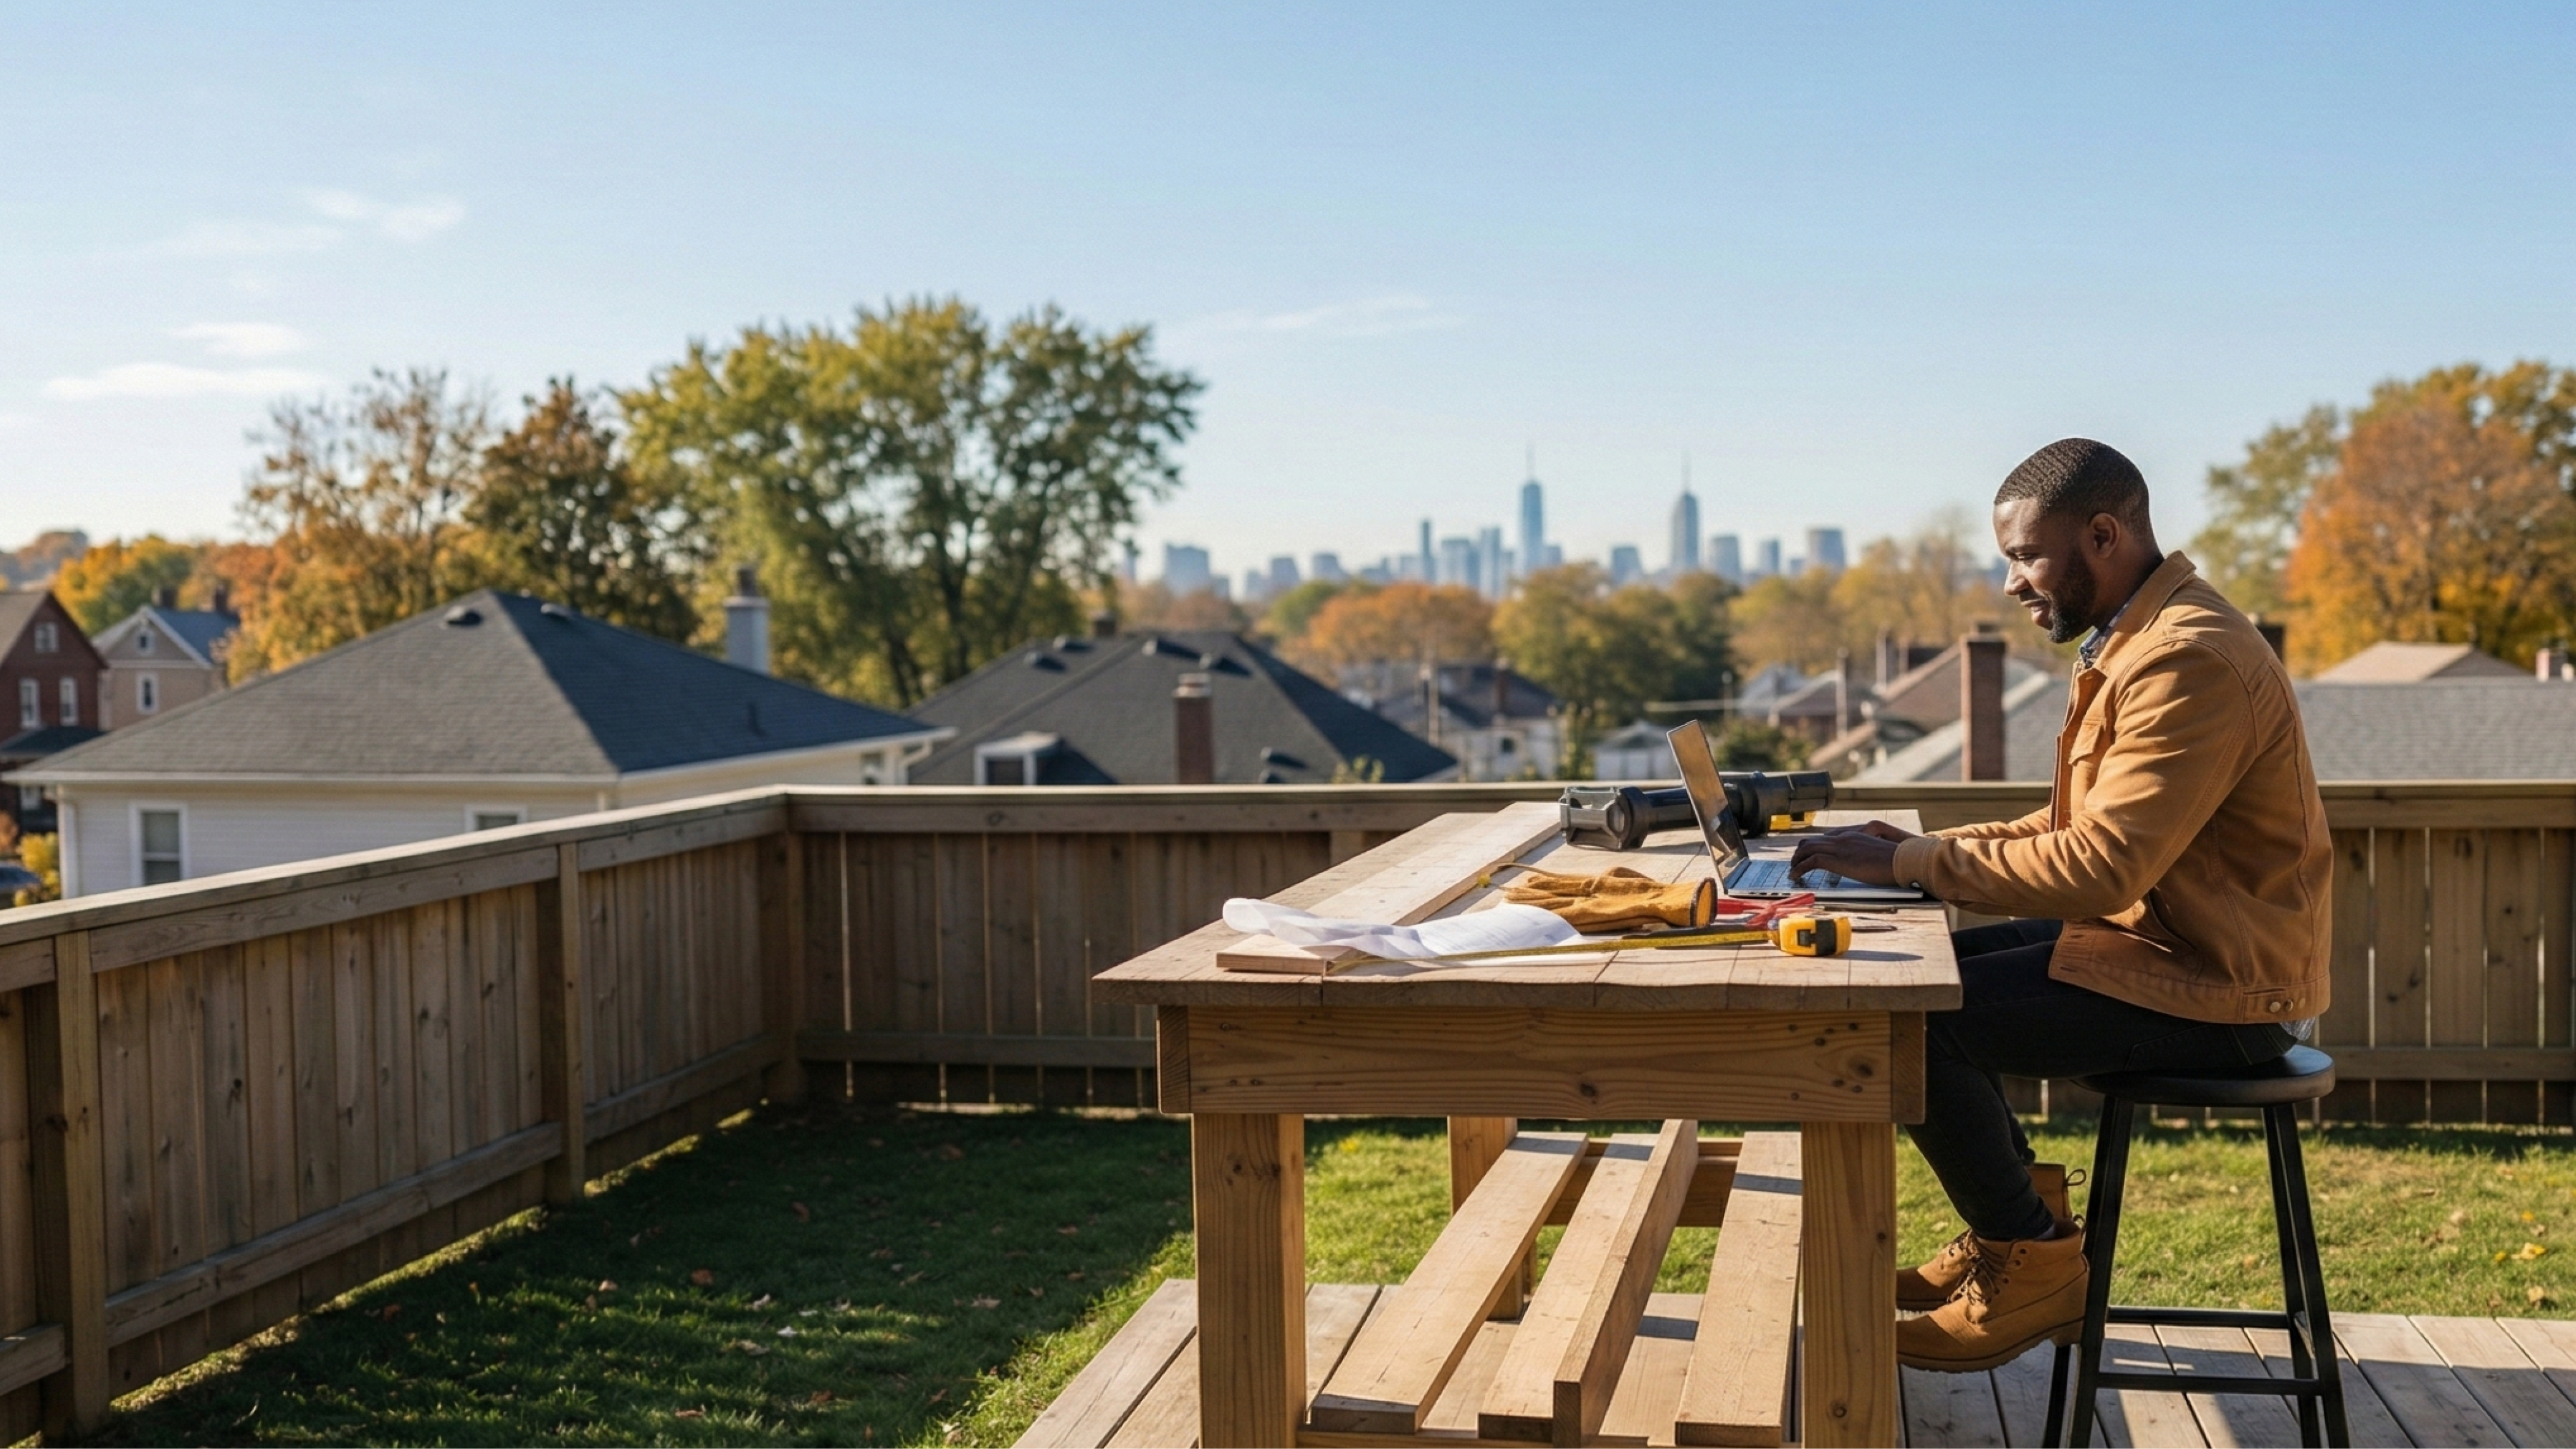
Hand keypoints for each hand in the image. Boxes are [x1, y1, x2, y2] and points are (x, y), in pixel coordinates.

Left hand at [1787, 819, 1918, 886]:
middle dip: (1799, 853)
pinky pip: (1810, 862)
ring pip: (1806, 849)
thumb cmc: (1896, 861)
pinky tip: (1795, 877)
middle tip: (1795, 864)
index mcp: (1852, 834)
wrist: (1903, 859)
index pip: (1825, 837)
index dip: (1812, 847)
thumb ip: (1864, 855)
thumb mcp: (1877, 854)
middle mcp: (1843, 837)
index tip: (1807, 855)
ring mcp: (1839, 847)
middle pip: (1811, 841)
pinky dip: (1799, 869)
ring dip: (1796, 860)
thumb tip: (1861, 865)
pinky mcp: (1838, 859)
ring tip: (1792, 871)